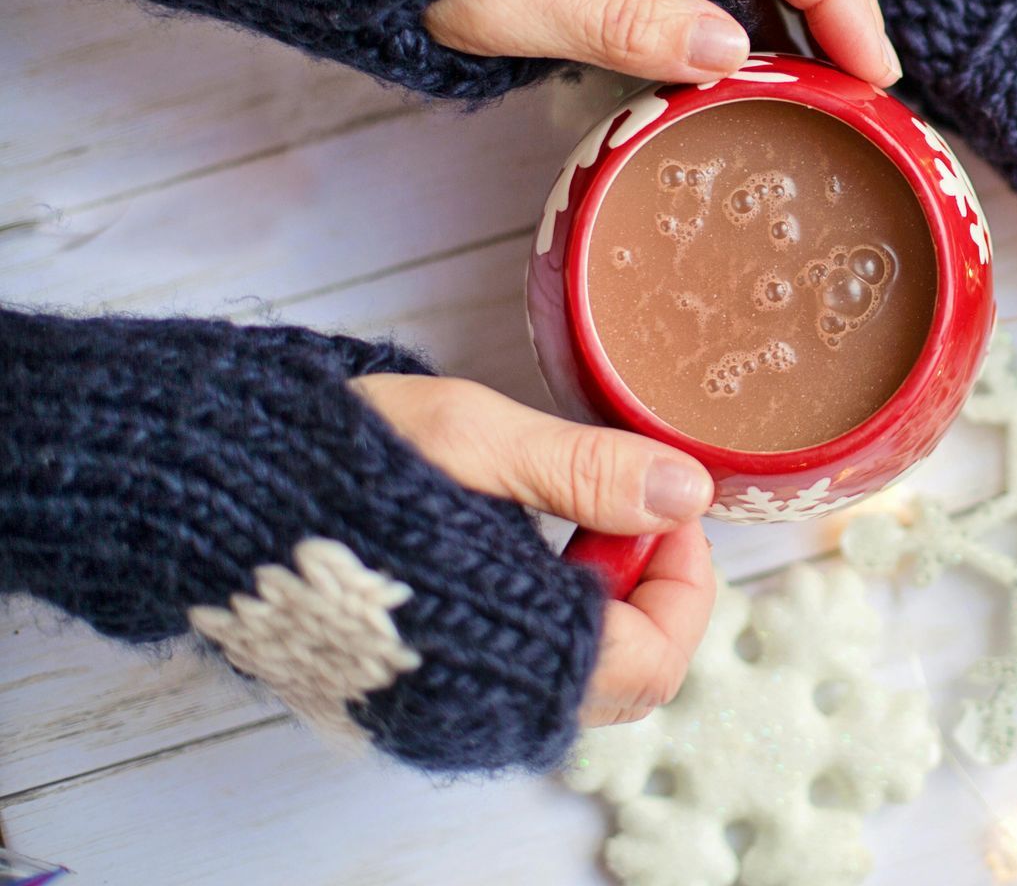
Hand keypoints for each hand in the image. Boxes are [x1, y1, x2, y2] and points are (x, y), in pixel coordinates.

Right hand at [351, 373, 716, 726]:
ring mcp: (428, 714)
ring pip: (564, 684)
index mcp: (499, 647)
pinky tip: (506, 551)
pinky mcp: (392, 702)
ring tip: (562, 519)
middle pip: (618, 681)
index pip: (653, 658)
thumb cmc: (331, 456)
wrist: (196, 491)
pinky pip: (502, 683)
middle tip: (624, 507)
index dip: (685, 583)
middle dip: (645, 594)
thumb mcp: (472, 437)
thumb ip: (588, 472)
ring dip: (592, 608)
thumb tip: (686, 492)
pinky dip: (534, 624)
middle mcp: (469, 705)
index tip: (671, 509)